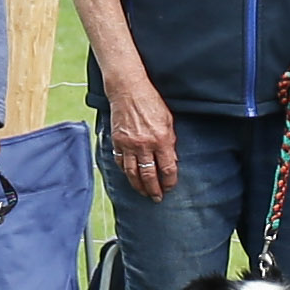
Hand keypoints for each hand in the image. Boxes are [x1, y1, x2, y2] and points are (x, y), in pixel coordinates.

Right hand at [105, 79, 178, 199]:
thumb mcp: (168, 121)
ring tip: (143, 193)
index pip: (168, 169)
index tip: (170, 186)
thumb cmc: (150, 102)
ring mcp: (129, 145)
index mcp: (161, 139)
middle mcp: (145, 145)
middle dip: (154, 190)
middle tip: (157, 198)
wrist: (128, 91)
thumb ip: (170, 142)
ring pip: (133, 174)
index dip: (170, 182)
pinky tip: (130, 176)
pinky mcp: (117, 142)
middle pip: (149, 176)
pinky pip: (121, 163)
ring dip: (139, 186)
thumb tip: (171, 161)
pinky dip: (126, 172)